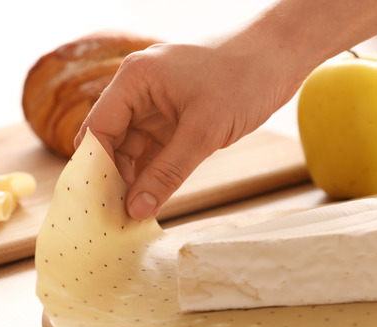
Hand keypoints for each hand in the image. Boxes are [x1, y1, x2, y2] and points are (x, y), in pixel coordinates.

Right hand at [74, 40, 300, 219]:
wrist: (281, 57)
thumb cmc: (243, 78)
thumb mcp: (204, 131)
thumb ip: (167, 172)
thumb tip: (136, 209)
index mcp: (135, 80)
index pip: (98, 129)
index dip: (95, 169)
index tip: (98, 205)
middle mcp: (140, 91)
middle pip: (112, 142)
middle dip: (114, 179)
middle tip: (116, 218)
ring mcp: (158, 105)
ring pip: (134, 150)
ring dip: (135, 180)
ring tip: (133, 216)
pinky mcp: (177, 118)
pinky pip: (156, 150)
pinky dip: (154, 173)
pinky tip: (152, 200)